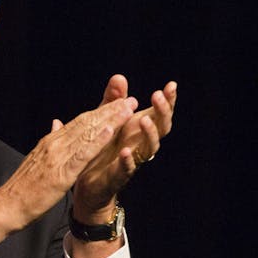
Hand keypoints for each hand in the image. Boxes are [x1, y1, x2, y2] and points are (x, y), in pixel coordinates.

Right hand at [0, 96, 136, 255]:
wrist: (6, 206)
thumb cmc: (22, 188)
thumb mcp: (37, 159)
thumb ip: (50, 142)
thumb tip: (57, 123)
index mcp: (50, 142)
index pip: (79, 123)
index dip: (100, 112)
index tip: (117, 103)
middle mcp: (54, 144)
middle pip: (86, 123)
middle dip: (109, 111)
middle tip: (130, 100)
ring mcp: (57, 157)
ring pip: (87, 134)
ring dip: (109, 121)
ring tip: (126, 109)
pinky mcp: (60, 173)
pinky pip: (82, 155)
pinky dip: (96, 142)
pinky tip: (110, 132)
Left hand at [71, 75, 176, 220]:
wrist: (86, 179)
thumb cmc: (102, 147)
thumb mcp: (106, 119)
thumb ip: (114, 101)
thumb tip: (120, 77)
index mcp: (139, 129)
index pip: (160, 113)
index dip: (168, 100)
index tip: (171, 85)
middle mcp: (141, 144)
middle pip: (162, 128)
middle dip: (162, 112)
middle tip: (157, 95)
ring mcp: (133, 160)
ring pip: (150, 148)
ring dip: (150, 134)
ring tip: (144, 120)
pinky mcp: (119, 176)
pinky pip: (127, 169)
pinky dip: (128, 160)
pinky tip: (126, 151)